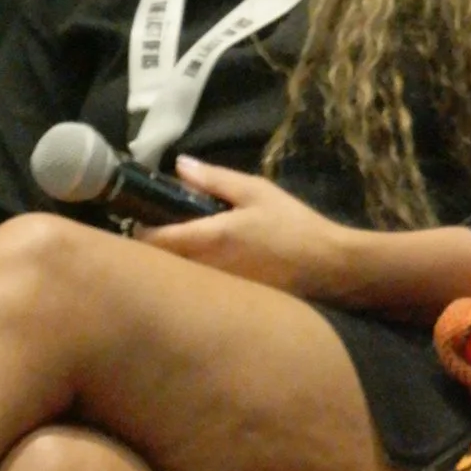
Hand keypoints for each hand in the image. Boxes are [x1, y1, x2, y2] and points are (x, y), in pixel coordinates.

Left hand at [131, 158, 358, 296]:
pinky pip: (197, 290)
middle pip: (160, 264)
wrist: (328, 266)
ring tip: (186, 249)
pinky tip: (209, 268)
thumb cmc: (292, 224)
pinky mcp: (227, 303)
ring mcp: (215, 290)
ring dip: (173, 266)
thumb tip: (178, 166)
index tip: (146, 218)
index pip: (153, 241)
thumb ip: (214, 179)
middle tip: (166, 231)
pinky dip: (193, 280)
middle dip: (155, 249)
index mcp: (208, 238)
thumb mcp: (255, 191)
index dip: (142, 230)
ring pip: (177, 279)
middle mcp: (204, 269)